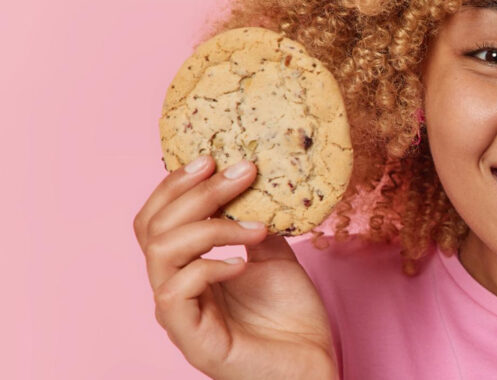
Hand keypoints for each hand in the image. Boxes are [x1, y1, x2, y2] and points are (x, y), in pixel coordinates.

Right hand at [134, 156, 335, 379]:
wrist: (312, 366)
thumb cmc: (291, 319)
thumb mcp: (273, 257)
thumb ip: (252, 223)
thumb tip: (248, 183)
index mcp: (187, 267)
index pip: (158, 218)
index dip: (176, 184)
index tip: (212, 158)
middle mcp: (174, 288)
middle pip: (154, 227)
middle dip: (196, 193)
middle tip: (239, 175)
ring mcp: (179, 314)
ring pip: (160, 253)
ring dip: (209, 227)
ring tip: (254, 228)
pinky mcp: (190, 339)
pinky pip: (175, 292)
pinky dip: (208, 268)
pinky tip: (242, 264)